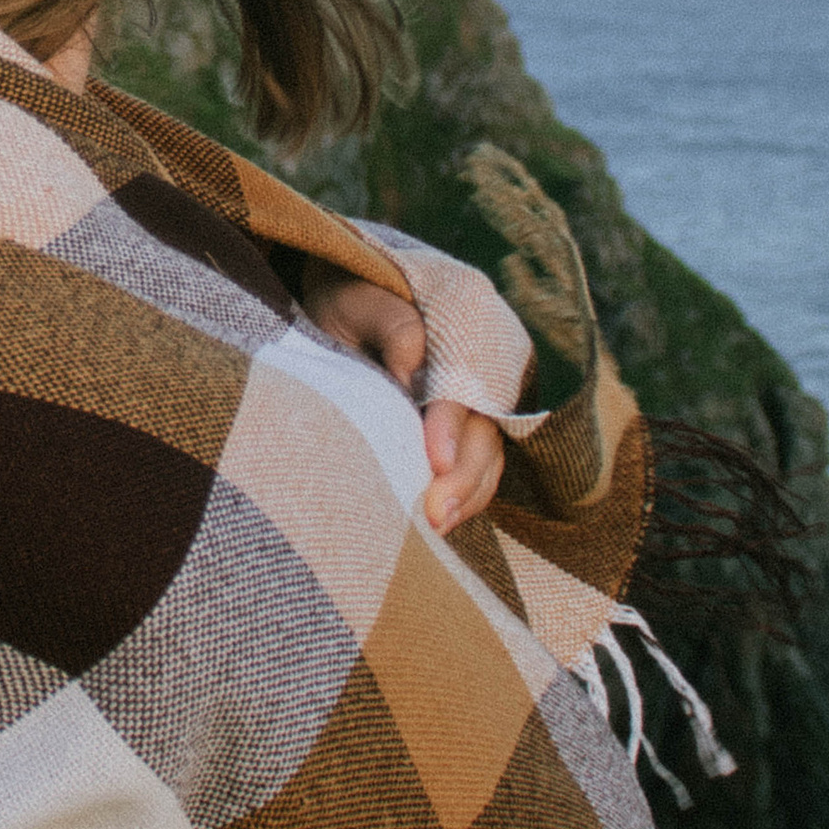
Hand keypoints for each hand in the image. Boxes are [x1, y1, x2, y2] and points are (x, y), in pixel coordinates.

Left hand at [301, 267, 504, 534]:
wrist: (343, 297)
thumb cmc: (348, 298)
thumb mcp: (360, 302)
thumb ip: (393, 332)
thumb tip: (411, 381)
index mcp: (460, 336)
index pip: (461, 389)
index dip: (450, 426)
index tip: (435, 461)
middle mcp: (477, 376)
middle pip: (482, 435)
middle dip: (462, 477)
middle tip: (435, 516)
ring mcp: (469, 411)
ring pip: (484, 461)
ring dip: (465, 498)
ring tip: (435, 531)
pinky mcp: (452, 439)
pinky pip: (471, 473)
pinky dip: (459, 501)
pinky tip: (431, 527)